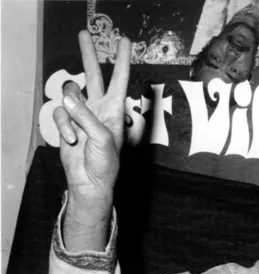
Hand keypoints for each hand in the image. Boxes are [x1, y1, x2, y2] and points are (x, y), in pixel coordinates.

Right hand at [53, 30, 130, 205]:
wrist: (90, 181)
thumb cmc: (105, 163)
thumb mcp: (102, 138)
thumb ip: (85, 115)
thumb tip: (67, 98)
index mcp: (114, 110)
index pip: (119, 80)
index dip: (122, 60)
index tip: (125, 42)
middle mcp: (99, 108)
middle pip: (93, 75)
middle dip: (89, 55)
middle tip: (84, 34)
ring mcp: (82, 114)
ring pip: (70, 95)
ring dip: (72, 114)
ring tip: (79, 135)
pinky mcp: (67, 123)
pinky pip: (60, 115)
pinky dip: (64, 128)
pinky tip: (73, 141)